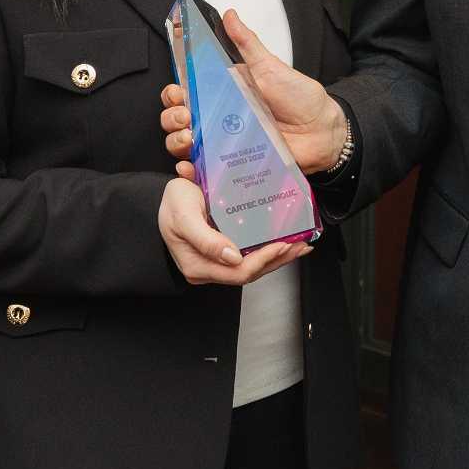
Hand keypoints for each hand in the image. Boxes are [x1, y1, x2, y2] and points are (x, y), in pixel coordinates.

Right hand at [156, 177, 310, 286]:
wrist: (168, 195)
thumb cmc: (172, 203)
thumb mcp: (183, 215)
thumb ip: (205, 239)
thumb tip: (232, 257)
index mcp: (197, 265)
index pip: (237, 272)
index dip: (262, 261)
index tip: (281, 245)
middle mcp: (209, 268)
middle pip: (249, 273)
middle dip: (277, 260)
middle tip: (300, 245)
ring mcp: (217, 262)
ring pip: (252, 266)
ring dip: (277, 258)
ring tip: (299, 246)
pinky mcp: (224, 252)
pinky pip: (249, 256)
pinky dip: (268, 251)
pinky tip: (283, 242)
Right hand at [159, 9, 348, 174]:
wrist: (322, 131)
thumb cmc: (300, 98)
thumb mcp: (271, 67)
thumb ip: (247, 43)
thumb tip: (230, 15)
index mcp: (223, 92)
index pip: (185, 92)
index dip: (173, 93)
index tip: (177, 92)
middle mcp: (219, 118)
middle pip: (177, 119)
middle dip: (172, 117)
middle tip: (186, 115)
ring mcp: (224, 143)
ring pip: (184, 145)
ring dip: (177, 141)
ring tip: (191, 137)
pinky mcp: (232, 165)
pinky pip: (204, 171)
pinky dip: (190, 171)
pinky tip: (190, 166)